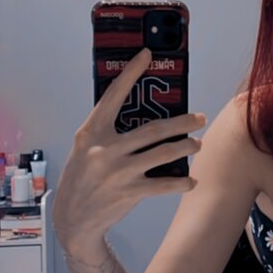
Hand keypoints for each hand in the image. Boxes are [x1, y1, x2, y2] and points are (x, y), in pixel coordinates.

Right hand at [53, 48, 206, 250]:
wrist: (72, 218)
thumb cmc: (83, 177)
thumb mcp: (86, 148)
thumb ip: (108, 131)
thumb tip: (145, 114)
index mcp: (91, 132)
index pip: (113, 95)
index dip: (131, 73)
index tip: (146, 55)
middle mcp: (105, 149)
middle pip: (153, 129)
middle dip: (182, 123)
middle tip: (199, 118)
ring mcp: (118, 172)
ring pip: (163, 154)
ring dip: (186, 147)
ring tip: (197, 144)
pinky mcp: (129, 193)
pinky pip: (163, 185)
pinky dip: (181, 182)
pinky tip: (191, 180)